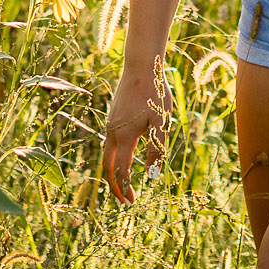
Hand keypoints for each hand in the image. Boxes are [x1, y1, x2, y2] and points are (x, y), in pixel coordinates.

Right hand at [100, 58, 172, 201]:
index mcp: (124, 137)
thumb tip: (151, 173)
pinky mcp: (113, 116)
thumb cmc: (154, 93)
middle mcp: (113, 133)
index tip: (131, 202)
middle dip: (114, 185)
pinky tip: (123, 159)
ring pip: (107, 155)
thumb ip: (156, 148)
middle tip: (123, 200)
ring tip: (122, 183)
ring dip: (113, 172)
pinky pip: (109, 143)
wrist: (141, 66)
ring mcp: (111, 124)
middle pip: (107, 166)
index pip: (121, 171)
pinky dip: (113, 158)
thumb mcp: (161, 122)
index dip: (125, 189)